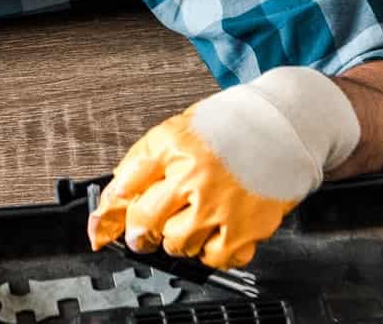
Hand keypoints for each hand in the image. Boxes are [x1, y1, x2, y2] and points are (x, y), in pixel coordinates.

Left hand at [86, 68, 359, 269]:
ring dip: (176, 240)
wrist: (282, 125)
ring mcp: (220, 203)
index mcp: (173, 146)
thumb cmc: (230, 126)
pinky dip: (211, 252)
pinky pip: (215, 258)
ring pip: (177, 244)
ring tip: (190, 222)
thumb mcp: (178, 130)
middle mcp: (194, 175)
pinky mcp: (246, 226)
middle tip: (145, 233)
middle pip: (146, 222)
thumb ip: (144, 161)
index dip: (107, 214)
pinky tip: (215, 232)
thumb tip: (116, 194)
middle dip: (140, 232)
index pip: (125, 185)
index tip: (99, 230)